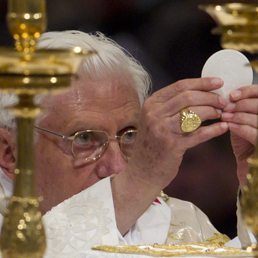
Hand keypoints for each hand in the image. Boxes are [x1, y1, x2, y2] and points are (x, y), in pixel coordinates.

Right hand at [113, 77, 228, 234]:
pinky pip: (199, 134)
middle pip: (189, 97)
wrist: (142, 170)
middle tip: (223, 102)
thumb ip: (170, 106)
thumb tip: (200, 93)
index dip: (202, 83)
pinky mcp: (172, 146)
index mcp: (151, 104)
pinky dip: (214, 130)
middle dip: (211, 97)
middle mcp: (155, 114)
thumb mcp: (153, 119)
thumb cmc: (152, 143)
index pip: (180, 86)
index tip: (218, 83)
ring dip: (213, 112)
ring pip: (195, 113)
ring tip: (221, 114)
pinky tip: (222, 128)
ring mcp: (163, 130)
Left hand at [221, 85, 257, 185]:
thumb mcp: (244, 125)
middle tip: (226, 108)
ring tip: (225, 116)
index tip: (232, 95)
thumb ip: (240, 112)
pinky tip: (230, 126)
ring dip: (238, 116)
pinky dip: (242, 128)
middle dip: (241, 104)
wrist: (252, 171)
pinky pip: (255, 133)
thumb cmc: (247, 145)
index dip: (248, 91)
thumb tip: (228, 99)